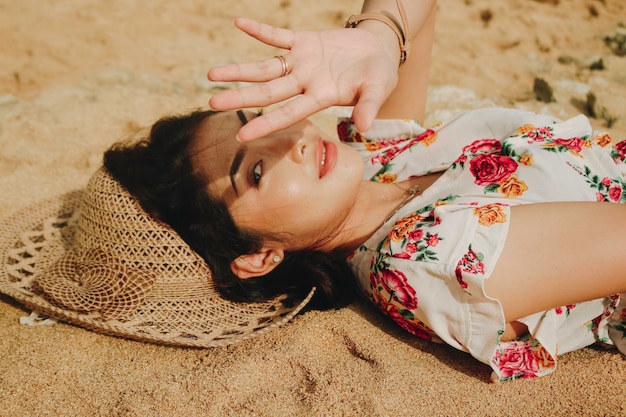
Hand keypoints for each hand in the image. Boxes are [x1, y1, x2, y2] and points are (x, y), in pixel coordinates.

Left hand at [208, 17, 399, 140]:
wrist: (378, 49)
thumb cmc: (379, 75)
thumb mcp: (378, 90)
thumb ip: (369, 106)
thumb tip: (364, 128)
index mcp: (320, 97)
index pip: (289, 113)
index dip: (266, 123)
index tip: (242, 135)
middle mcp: (305, 83)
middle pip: (267, 91)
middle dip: (241, 97)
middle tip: (212, 104)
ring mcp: (301, 62)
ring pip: (265, 67)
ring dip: (240, 70)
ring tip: (212, 75)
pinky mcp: (304, 41)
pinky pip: (277, 36)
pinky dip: (260, 30)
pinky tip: (239, 23)